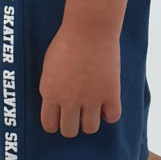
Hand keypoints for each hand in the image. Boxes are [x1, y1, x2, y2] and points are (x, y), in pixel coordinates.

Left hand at [38, 21, 121, 137]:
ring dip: (91, 121)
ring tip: (92, 109)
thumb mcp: (48, 67)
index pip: (49, 125)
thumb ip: (50, 88)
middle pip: (70, 130)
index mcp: (50, 93)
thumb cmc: (66, 42)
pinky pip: (112, 117)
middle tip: (77, 114)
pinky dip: (110, 114)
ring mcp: (91, 98)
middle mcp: (69, 100)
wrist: (89, 28)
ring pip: (90, 128)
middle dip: (72, 124)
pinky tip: (107, 104)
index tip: (60, 117)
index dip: (55, 123)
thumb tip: (55, 104)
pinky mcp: (110, 93)